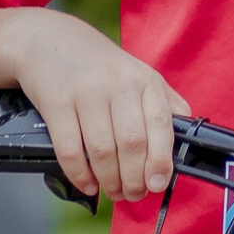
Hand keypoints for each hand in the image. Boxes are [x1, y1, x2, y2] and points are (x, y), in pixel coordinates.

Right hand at [6, 11, 189, 201]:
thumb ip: (164, 102)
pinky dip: (80, 175)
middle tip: (132, 194)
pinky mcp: (56, 101)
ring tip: (111, 191)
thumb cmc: (97, 65)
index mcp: (144, 80)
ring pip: (103, 151)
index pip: (161, 126)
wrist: (46, 39)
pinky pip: (70, 149)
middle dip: (134, 179)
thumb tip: (187, 136)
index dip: (161, 162)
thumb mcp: (137, 73)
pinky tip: (87, 184)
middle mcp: (118, 83)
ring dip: (109, 181)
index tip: (157, 184)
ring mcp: (86, 91)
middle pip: (132, 144)